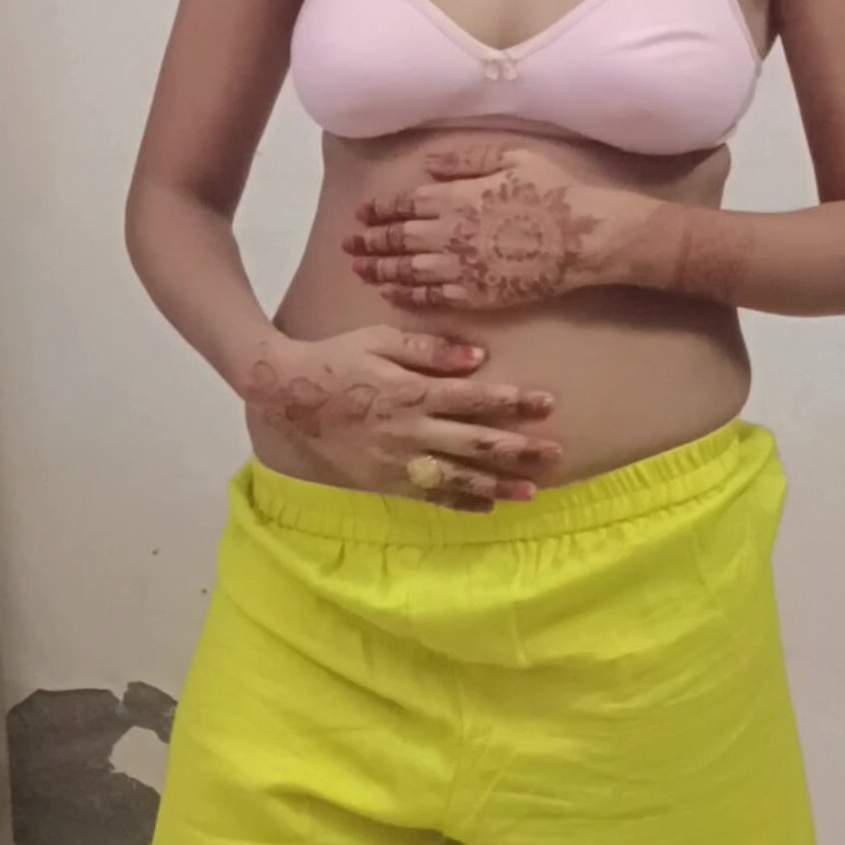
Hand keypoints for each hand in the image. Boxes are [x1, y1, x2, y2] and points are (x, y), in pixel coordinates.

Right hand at [243, 326, 562, 511]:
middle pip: (475, 443)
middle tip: (556, 452)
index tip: (545, 403)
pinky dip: (462, 502)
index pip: (474, 399)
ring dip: (499, 483)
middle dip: (520, 448)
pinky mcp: (384, 481)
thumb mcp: (379, 338)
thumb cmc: (336, 359)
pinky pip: (430, 495)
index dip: (512, 401)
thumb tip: (477, 357)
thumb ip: (428, 347)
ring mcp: (398, 460)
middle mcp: (410, 430)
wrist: (287, 397)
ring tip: (534, 488)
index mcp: (411, 392)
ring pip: (459, 476)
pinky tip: (490, 505)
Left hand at [344, 144, 654, 312]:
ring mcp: (459, 267)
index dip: (379, 210)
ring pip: (406, 270)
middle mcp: (447, 233)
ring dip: (378, 269)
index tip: (361, 214)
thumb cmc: (553, 191)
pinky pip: (430, 297)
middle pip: (397, 239)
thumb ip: (466, 158)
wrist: (583, 237)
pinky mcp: (474, 295)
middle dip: (369, 241)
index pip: (404, 204)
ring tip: (357, 270)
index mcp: (454, 196)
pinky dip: (405, 295)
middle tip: (347, 244)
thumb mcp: (512, 157)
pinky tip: (390, 293)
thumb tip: (428, 165)